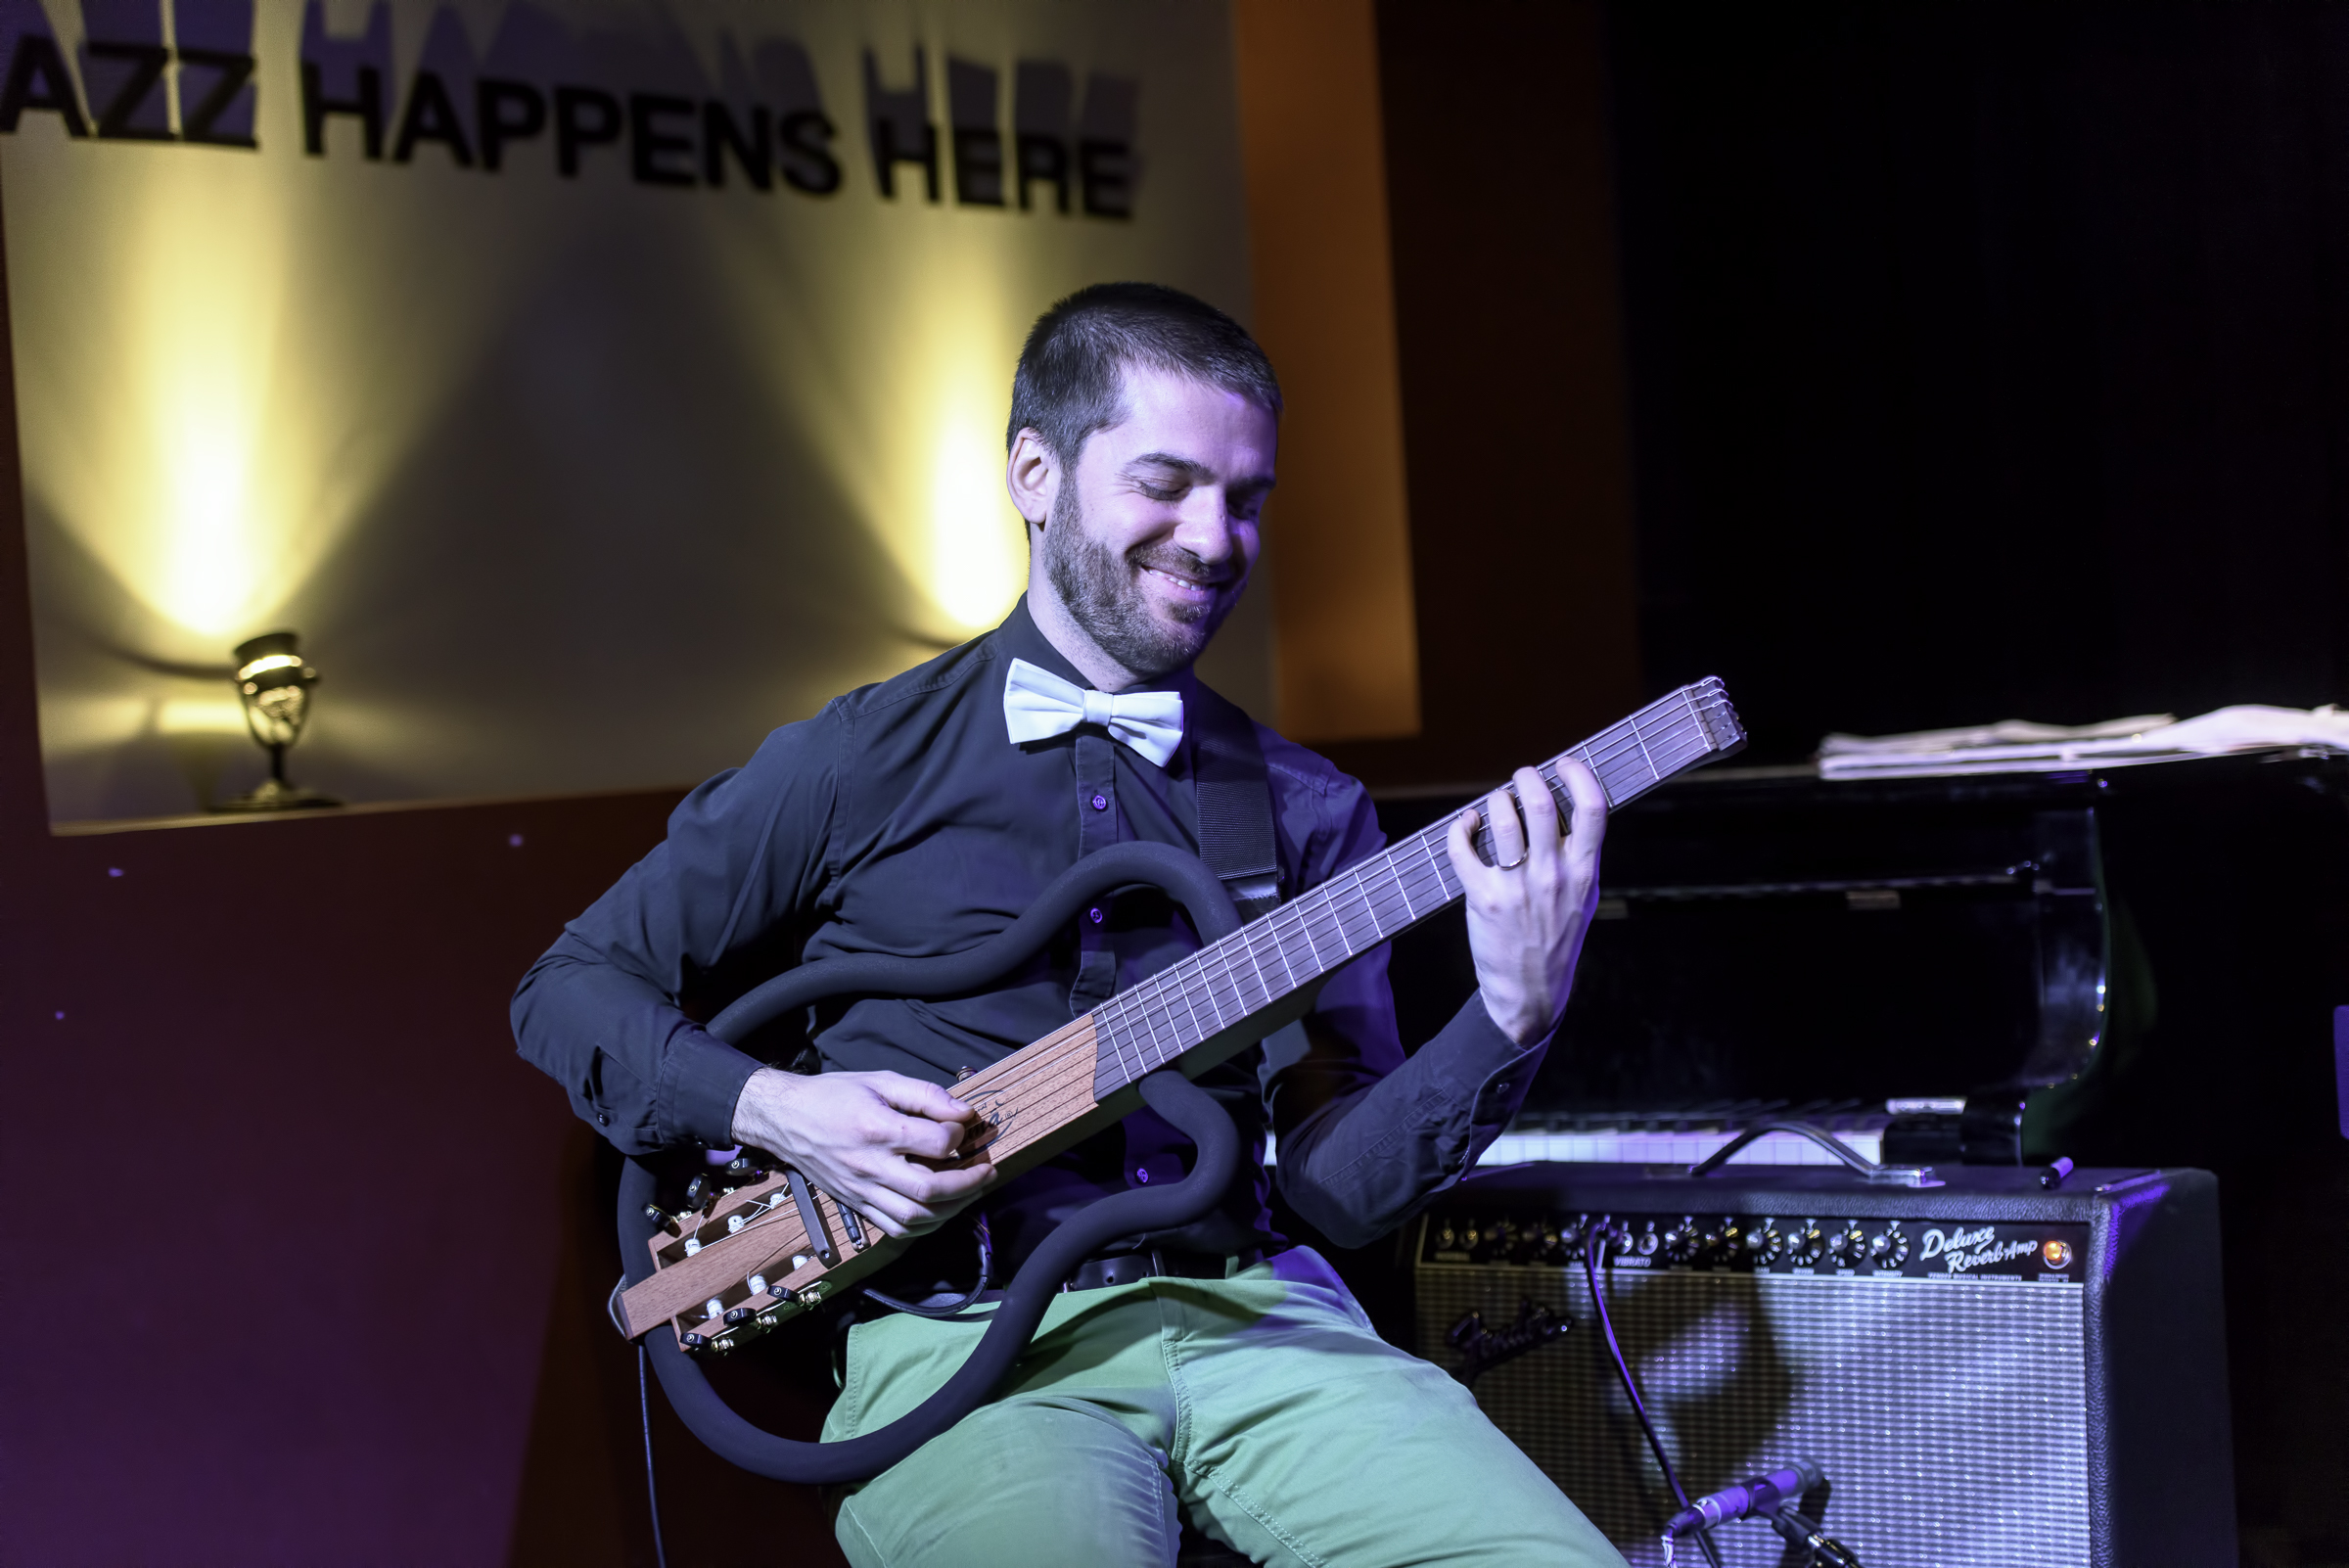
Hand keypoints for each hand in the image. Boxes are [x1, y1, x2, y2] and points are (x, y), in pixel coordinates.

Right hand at [729, 1067, 995, 1237]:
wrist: (785, 1120)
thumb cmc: (834, 1095)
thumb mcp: (880, 1081)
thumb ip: (926, 1095)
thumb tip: (965, 1113)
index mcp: (877, 1129)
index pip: (936, 1144)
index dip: (958, 1136)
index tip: (963, 1127)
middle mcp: (870, 1166)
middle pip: (930, 1189)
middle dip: (969, 1183)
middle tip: (987, 1169)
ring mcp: (862, 1191)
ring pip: (916, 1217)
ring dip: (953, 1208)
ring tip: (971, 1191)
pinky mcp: (857, 1205)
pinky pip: (896, 1228)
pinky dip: (926, 1225)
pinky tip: (941, 1209)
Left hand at [1445, 759, 1607, 1044]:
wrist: (1531, 993)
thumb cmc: (1558, 939)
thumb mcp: (1584, 898)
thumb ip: (1581, 856)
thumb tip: (1570, 808)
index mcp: (1584, 872)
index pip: (1593, 808)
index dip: (1578, 775)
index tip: (1564, 764)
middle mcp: (1553, 875)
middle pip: (1540, 802)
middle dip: (1526, 778)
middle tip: (1521, 777)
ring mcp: (1517, 886)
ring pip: (1502, 818)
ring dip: (1495, 800)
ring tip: (1496, 802)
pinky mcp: (1483, 897)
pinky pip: (1463, 847)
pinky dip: (1462, 827)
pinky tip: (1467, 824)